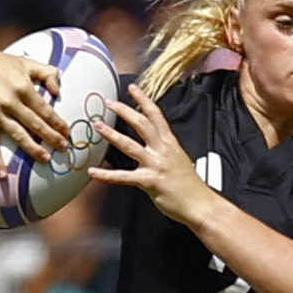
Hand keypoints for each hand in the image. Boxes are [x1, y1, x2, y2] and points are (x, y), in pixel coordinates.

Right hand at [0, 41, 66, 164]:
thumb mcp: (25, 62)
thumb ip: (47, 73)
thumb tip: (58, 92)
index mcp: (22, 86)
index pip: (44, 108)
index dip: (57, 121)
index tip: (67, 132)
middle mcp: (10, 100)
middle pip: (34, 123)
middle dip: (50, 137)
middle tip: (63, 148)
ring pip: (17, 134)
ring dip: (32, 148)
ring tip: (45, 159)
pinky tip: (3, 174)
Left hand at [86, 84, 214, 226]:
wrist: (199, 204)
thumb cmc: (189, 185)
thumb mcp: (179, 160)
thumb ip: (164, 151)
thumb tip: (151, 146)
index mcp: (170, 144)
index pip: (156, 115)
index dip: (144, 100)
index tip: (133, 89)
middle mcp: (163, 150)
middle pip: (142, 124)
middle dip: (124, 111)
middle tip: (109, 102)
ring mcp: (156, 165)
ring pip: (130, 145)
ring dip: (111, 134)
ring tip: (97, 125)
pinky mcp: (149, 181)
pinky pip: (124, 177)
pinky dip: (106, 175)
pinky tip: (93, 172)